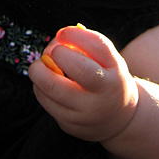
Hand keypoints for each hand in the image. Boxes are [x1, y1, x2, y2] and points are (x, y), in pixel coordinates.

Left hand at [28, 25, 138, 142]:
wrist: (118, 119)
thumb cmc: (108, 78)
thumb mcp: (110, 60)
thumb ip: (89, 43)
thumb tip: (59, 37)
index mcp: (113, 77)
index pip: (97, 48)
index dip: (74, 35)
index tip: (62, 33)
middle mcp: (100, 98)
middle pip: (74, 71)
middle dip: (54, 54)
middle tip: (52, 51)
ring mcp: (83, 115)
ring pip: (50, 89)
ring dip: (40, 70)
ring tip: (44, 65)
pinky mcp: (68, 125)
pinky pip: (45, 100)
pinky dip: (40, 85)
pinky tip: (48, 81)